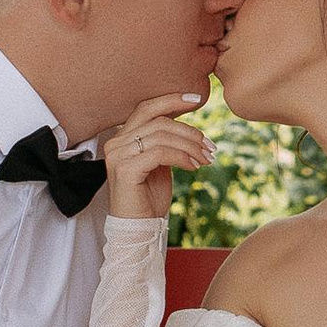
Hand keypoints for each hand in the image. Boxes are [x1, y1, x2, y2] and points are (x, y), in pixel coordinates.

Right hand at [100, 89, 209, 220]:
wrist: (139, 227)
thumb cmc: (150, 196)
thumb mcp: (161, 162)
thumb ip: (166, 142)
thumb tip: (189, 126)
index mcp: (123, 137)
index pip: (147, 108)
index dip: (172, 100)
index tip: (198, 100)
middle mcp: (116, 142)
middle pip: (158, 121)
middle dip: (189, 130)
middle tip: (210, 146)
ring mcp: (118, 155)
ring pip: (161, 135)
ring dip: (190, 146)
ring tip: (206, 158)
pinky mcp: (125, 169)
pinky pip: (160, 153)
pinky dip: (182, 157)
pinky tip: (194, 166)